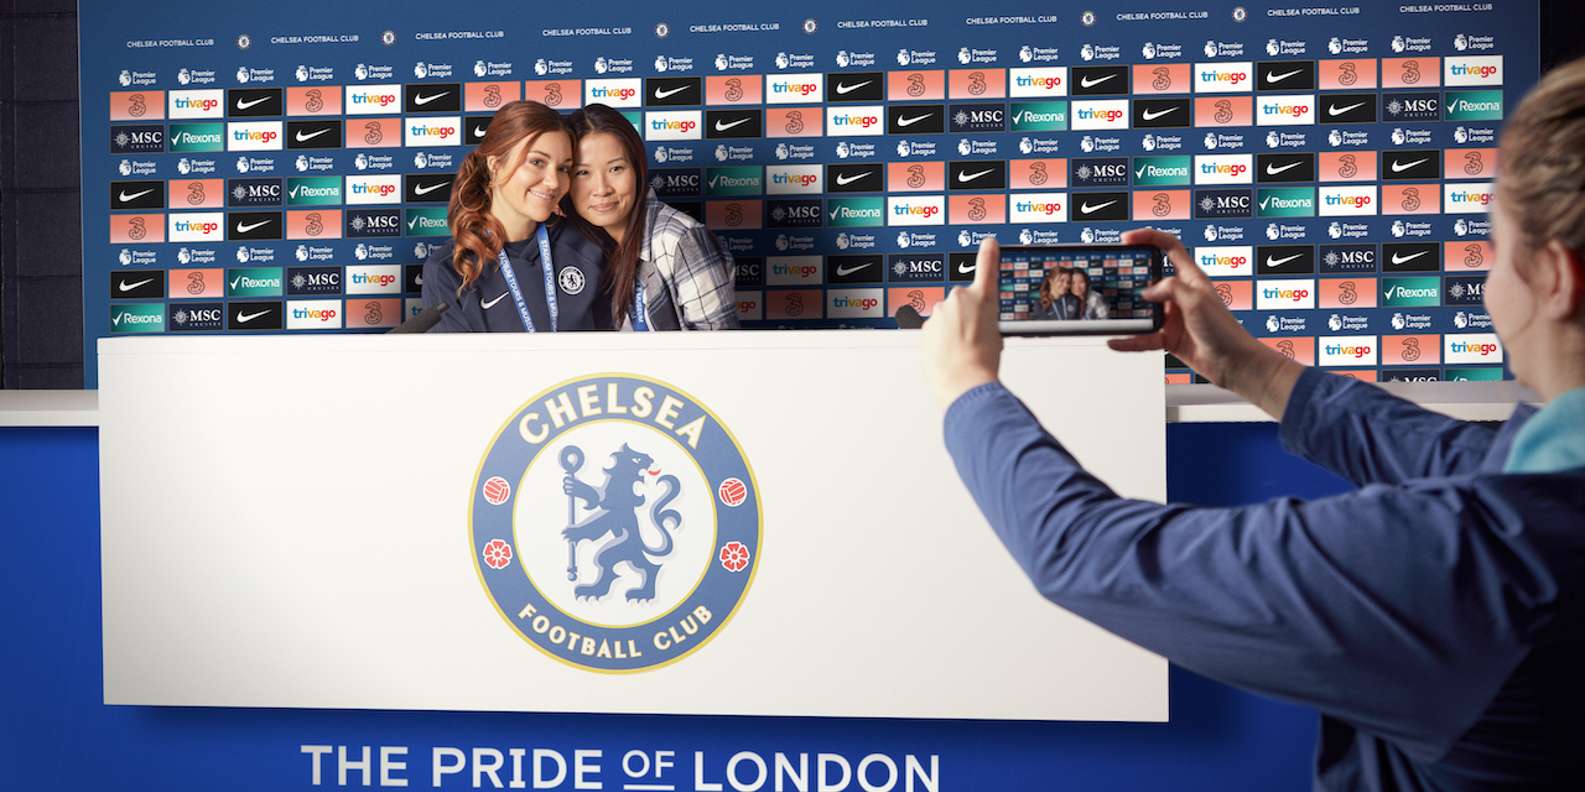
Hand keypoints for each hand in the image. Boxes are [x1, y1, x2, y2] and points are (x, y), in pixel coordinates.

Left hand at [923, 237, 1003, 407]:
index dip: (988, 254)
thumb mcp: (996, 334)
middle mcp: (958, 299)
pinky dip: (939, 341)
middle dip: (965, 317)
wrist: (963, 380)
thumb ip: (982, 320)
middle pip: (961, 303)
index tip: (989, 243)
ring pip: (946, 318)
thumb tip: (972, 324)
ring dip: (951, 330)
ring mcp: (939, 312)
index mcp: (983, 298)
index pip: (987, 267)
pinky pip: (934, 331)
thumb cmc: (982, 361)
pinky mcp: (925, 327)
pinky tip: (948, 355)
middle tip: (974, 338)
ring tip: (961, 350)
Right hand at [1111, 229, 1302, 414]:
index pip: (1169, 247)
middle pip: (1150, 279)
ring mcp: (1174, 317)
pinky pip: (1144, 337)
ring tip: (1111, 312)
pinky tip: (1116, 341)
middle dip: (1131, 278)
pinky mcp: (1169, 338)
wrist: (1233, 363)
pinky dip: (1129, 340)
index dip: (1148, 238)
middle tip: (1113, 278)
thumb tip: (1146, 292)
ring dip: (1127, 312)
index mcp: (1191, 278)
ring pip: (1143, 310)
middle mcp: (1180, 295)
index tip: (1127, 239)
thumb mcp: (1196, 300)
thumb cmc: (1225, 330)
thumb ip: (1170, 288)